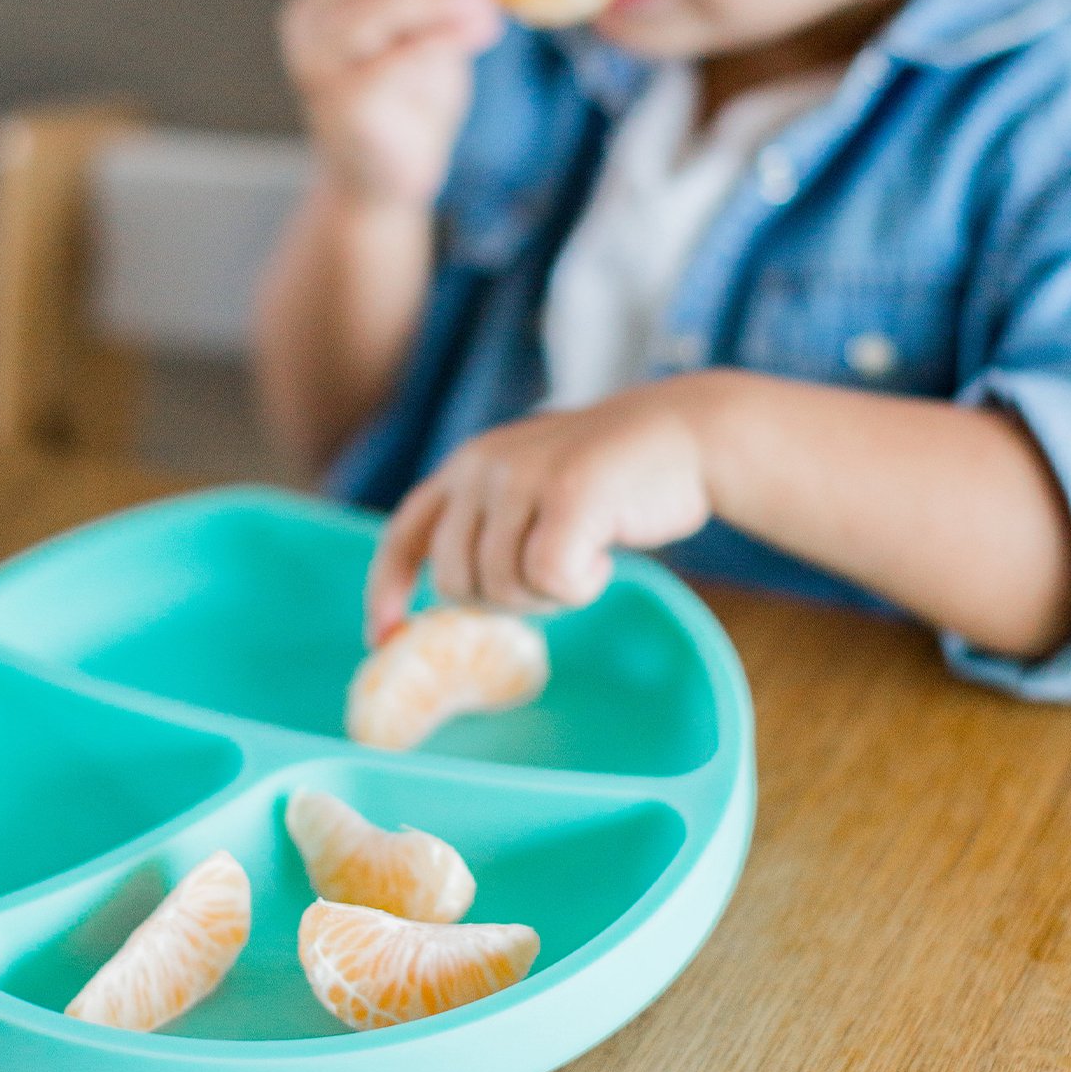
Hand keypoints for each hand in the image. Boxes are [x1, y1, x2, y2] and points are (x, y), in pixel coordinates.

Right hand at [279, 0, 503, 208]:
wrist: (385, 179)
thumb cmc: (408, 102)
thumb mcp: (430, 33)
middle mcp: (308, 22)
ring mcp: (317, 63)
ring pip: (374, 12)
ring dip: (435, 3)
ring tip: (484, 7)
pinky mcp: (339, 103)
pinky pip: (392, 63)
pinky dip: (437, 43)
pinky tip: (473, 34)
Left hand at [364, 377, 722, 643]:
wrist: (688, 435)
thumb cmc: (611, 479)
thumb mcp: (531, 486)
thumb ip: (488, 524)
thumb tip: (448, 594)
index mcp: (466, 465)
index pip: (405, 534)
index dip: (387, 589)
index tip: (382, 636)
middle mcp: (483, 465)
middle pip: (455, 580)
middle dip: (500, 602)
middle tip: (549, 581)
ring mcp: (524, 476)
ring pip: (502, 586)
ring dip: (546, 597)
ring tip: (583, 558)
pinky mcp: (569, 494)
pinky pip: (550, 581)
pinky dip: (580, 588)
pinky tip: (604, 557)